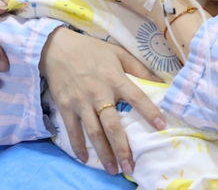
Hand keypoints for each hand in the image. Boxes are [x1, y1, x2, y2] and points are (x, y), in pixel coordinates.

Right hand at [39, 28, 165, 175]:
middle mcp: (98, 93)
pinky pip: (73, 130)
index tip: (161, 126)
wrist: (56, 47)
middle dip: (122, 148)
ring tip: (114, 169)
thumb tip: (160, 82)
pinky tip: (85, 159)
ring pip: (94, 132)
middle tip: (130, 167)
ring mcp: (80, 102)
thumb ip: (139, 67)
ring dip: (104, 153)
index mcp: (114, 78)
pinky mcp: (65, 106)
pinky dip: (78, 146)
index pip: (136, 97)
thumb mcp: (117, 53)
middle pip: (112, 125)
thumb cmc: (90, 50)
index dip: (149, 112)